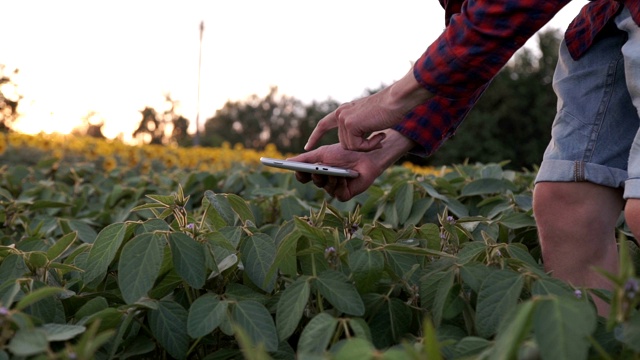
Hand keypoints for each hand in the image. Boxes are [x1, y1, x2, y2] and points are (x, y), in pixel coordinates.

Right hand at [289, 144, 382, 200]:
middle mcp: (325, 181)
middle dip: (317, 175)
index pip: (304, 176)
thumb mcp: (323, 153)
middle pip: (315, 182)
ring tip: (335, 172)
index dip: (300, 174)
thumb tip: (287, 161)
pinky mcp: (345, 194)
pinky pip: (337, 194)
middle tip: (318, 170)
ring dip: (330, 179)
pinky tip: (344, 178)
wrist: (366, 155)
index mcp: (318, 171)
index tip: (296, 170)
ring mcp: (335, 188)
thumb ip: (305, 158)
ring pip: (326, 188)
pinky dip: (340, 185)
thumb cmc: (345, 153)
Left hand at [304, 70, 432, 151]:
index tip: (307, 147)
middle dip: (361, 146)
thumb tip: (353, 144)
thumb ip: (357, 126)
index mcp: (344, 111)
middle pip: (344, 143)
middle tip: (377, 139)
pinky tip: (379, 135)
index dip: (316, 136)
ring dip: (367, 146)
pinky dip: (370, 146)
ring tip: (379, 135)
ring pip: (350, 147)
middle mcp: (341, 113)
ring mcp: (343, 118)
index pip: (324, 124)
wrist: (396, 100)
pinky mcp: (350, 124)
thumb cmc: (388, 109)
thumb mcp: (368, 118)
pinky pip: (357, 147)